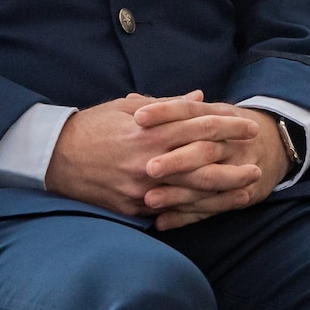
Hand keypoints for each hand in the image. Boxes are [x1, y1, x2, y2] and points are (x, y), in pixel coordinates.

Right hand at [42, 91, 281, 226]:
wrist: (52, 157)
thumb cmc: (92, 126)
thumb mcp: (129, 107)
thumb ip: (169, 105)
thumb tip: (200, 97)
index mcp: (151, 131)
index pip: (201, 126)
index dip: (230, 125)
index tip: (250, 126)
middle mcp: (150, 160)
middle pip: (205, 162)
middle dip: (234, 162)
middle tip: (258, 162)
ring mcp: (142, 188)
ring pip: (193, 192)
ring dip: (224, 191)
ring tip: (247, 189)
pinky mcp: (132, 208)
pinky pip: (169, 211)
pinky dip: (195, 210)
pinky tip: (214, 209)